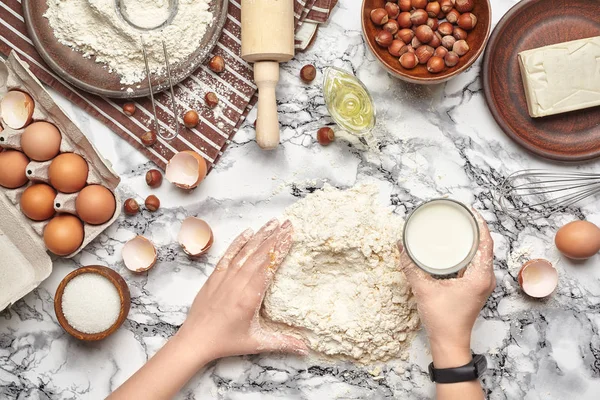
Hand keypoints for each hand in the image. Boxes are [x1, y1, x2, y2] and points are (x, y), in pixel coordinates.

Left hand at [109, 219, 306, 399]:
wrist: (195, 340)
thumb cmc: (225, 342)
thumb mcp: (256, 343)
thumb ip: (283, 343)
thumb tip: (307, 349)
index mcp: (249, 297)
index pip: (268, 266)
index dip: (280, 249)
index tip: (290, 235)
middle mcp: (237, 283)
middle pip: (259, 254)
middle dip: (275, 237)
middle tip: (288, 223)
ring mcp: (224, 278)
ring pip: (245, 251)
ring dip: (260, 235)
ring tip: (273, 222)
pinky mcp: (214, 277)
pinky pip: (228, 255)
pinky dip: (238, 242)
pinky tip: (248, 232)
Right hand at [398, 210, 494, 367]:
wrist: (449, 343)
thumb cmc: (442, 320)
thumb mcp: (423, 289)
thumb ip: (410, 266)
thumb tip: (400, 245)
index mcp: (479, 276)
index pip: (486, 242)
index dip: (480, 223)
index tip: (469, 210)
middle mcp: (486, 278)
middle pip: (486, 246)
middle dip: (475, 228)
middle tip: (460, 214)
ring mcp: (482, 284)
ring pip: (482, 255)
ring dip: (473, 240)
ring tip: (459, 226)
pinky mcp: (476, 288)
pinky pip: (477, 263)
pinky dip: (469, 252)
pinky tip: (457, 247)